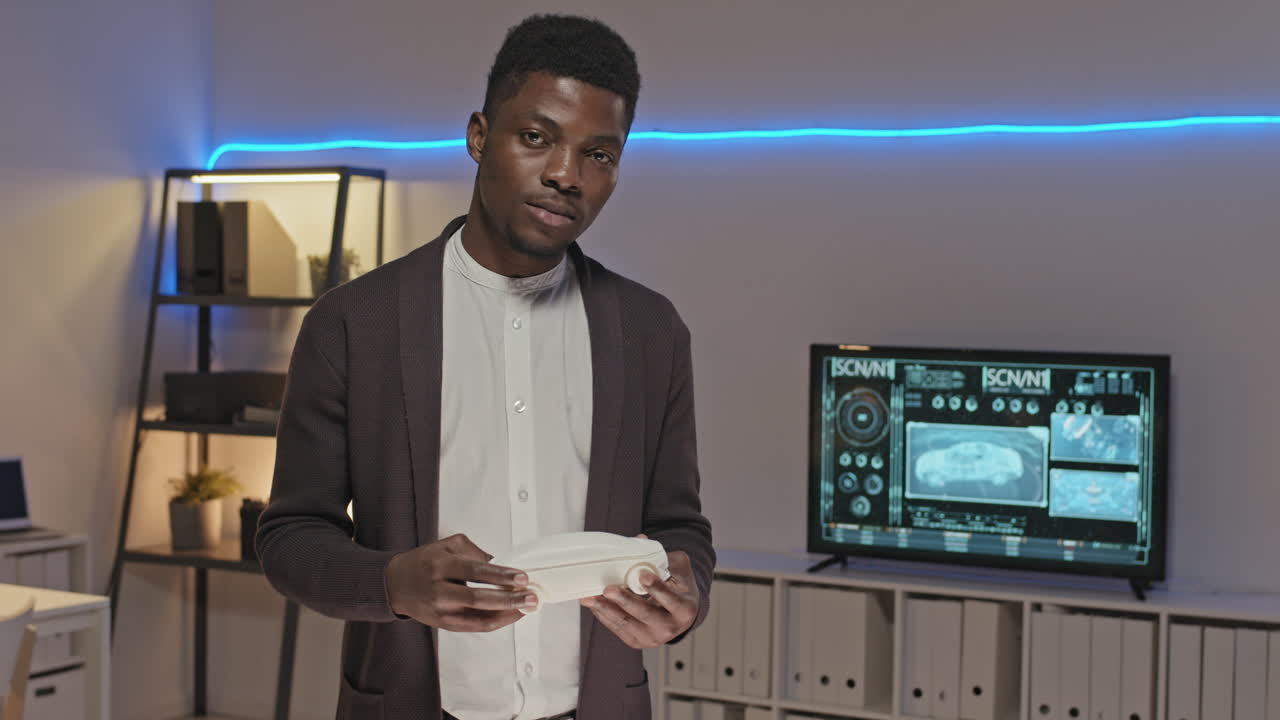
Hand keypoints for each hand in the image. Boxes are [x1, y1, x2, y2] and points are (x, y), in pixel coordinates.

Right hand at [384, 533, 535, 631]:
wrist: (395, 584)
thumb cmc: (424, 561)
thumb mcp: (446, 545)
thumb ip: (474, 551)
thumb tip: (500, 563)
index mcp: (441, 566)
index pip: (475, 571)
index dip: (501, 575)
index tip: (522, 577)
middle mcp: (440, 590)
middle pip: (479, 598)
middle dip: (509, 599)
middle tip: (532, 597)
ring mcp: (441, 611)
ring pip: (478, 618)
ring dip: (506, 614)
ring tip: (527, 607)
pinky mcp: (444, 624)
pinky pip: (474, 627)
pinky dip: (495, 622)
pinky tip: (511, 614)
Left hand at [580, 535, 699, 648]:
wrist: (680, 613)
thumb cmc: (679, 588)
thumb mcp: (679, 569)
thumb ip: (662, 555)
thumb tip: (638, 540)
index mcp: (684, 609)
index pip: (670, 599)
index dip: (657, 588)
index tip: (643, 575)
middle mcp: (670, 628)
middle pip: (645, 614)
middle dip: (625, 601)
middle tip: (608, 589)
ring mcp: (652, 637)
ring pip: (627, 623)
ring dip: (607, 609)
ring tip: (590, 598)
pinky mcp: (636, 641)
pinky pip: (617, 628)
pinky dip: (604, 615)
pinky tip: (594, 604)